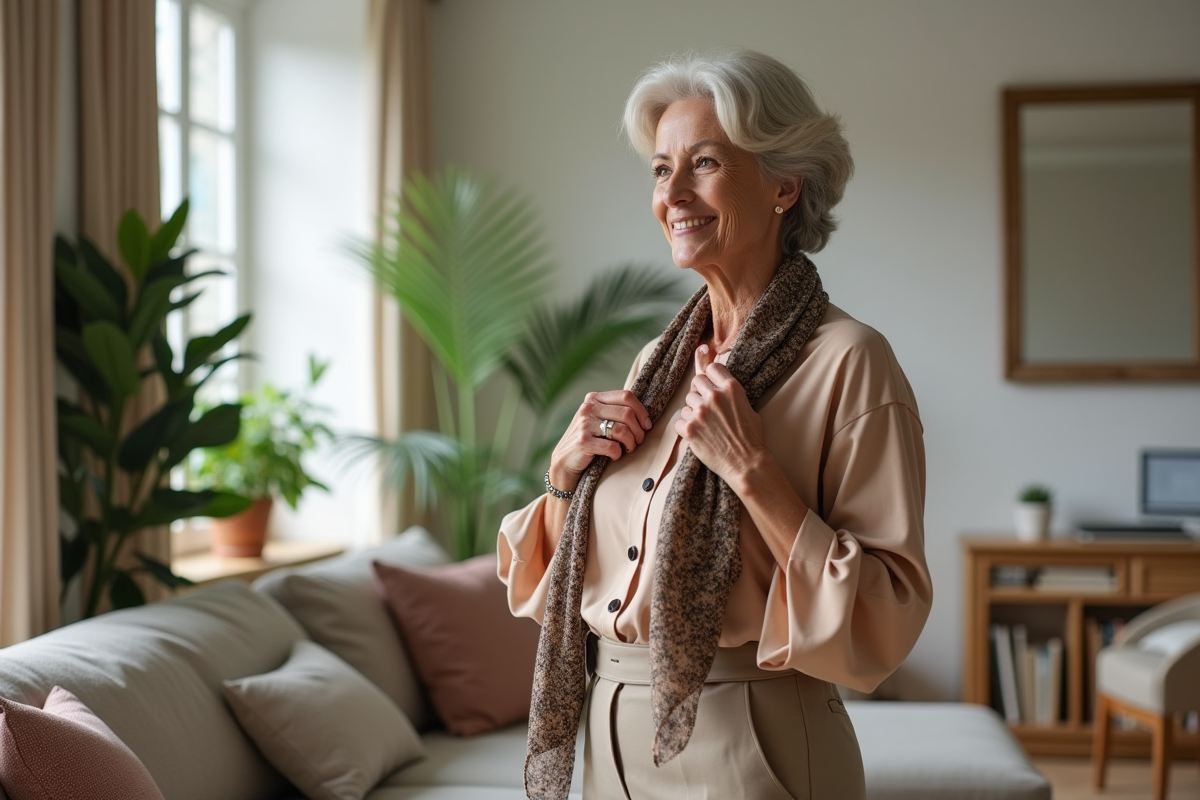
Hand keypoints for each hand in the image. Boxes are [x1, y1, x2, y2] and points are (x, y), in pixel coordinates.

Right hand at [548, 390, 651, 494]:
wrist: (564, 460)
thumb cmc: (588, 439)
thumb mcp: (597, 419)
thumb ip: (614, 411)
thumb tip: (644, 415)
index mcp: (594, 398)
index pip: (626, 396)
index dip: (642, 411)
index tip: (646, 425)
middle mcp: (588, 408)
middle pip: (627, 413)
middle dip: (639, 430)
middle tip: (638, 441)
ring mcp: (584, 424)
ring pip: (622, 430)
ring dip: (631, 443)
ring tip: (628, 449)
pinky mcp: (583, 442)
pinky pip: (612, 447)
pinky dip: (618, 454)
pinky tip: (615, 456)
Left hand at [675, 345, 764, 487]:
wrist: (745, 463)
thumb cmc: (750, 438)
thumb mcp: (749, 408)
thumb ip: (732, 395)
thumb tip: (720, 387)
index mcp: (731, 388)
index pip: (711, 369)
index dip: (710, 378)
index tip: (710, 385)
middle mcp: (714, 396)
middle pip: (696, 382)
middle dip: (699, 393)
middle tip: (706, 407)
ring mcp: (700, 412)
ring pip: (686, 402)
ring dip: (692, 412)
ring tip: (704, 425)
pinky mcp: (690, 428)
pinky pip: (679, 421)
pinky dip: (685, 428)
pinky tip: (697, 434)